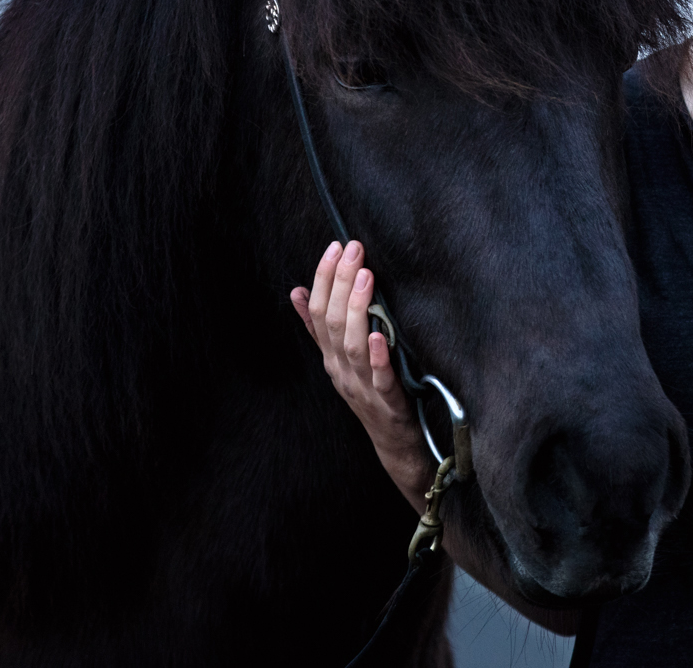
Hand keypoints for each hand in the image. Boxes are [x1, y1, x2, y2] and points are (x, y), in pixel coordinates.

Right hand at [290, 240, 435, 511]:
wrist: (395, 446)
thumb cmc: (371, 396)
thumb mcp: (342, 360)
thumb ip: (319, 329)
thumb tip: (297, 292)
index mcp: (331, 358)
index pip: (318, 312)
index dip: (324, 278)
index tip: (334, 247)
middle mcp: (341, 371)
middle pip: (333, 323)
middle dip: (340, 283)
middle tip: (352, 249)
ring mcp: (362, 388)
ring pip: (352, 346)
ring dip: (357, 309)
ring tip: (365, 277)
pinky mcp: (388, 403)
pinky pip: (380, 378)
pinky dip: (378, 357)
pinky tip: (380, 335)